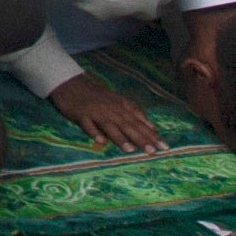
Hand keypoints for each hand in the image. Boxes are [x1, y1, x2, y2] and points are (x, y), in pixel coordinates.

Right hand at [48, 75, 162, 153]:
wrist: (70, 83)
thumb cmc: (96, 94)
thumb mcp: (118, 100)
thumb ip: (135, 112)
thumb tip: (152, 126)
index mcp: (121, 107)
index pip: (139, 122)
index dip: (152, 134)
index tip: (165, 146)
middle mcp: (111, 110)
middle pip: (128, 125)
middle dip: (141, 138)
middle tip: (153, 151)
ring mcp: (95, 112)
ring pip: (109, 126)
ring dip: (120, 137)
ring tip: (130, 150)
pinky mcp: (80, 114)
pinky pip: (88, 124)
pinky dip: (94, 132)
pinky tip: (100, 141)